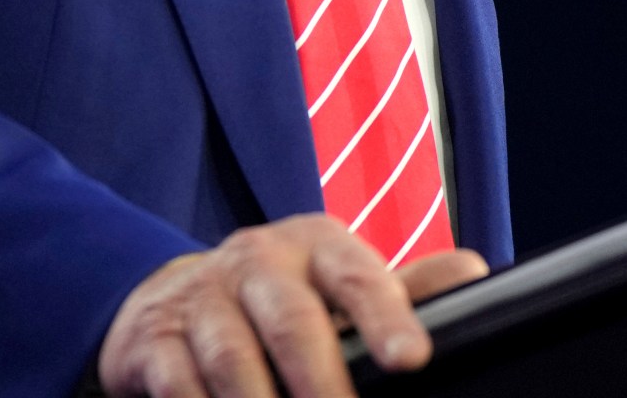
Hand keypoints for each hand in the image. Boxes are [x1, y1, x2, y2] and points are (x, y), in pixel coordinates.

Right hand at [95, 214, 487, 397]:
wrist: (169, 299)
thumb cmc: (278, 300)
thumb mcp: (337, 283)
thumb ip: (402, 288)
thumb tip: (474, 274)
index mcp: (314, 245)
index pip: (358, 276)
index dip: (386, 316)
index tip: (411, 360)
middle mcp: (255, 260)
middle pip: (291, 318)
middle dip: (321, 377)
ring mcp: (200, 297)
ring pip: (230, 356)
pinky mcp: (152, 339)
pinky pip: (175, 381)